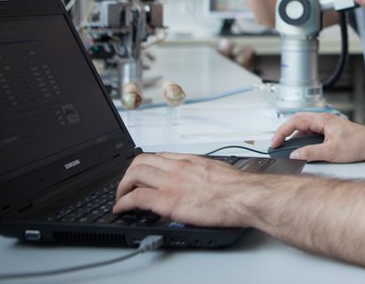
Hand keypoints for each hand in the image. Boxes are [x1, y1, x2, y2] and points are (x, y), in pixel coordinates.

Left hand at [113, 152, 250, 226]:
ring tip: (120, 198)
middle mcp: (177, 167)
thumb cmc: (238, 189)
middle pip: (140, 161)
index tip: (141, 174)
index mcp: (190, 161)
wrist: (244, 196)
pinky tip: (120, 208)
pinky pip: (136, 197)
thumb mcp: (218, 172)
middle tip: (126, 186)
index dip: (144, 165)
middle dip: (128, 174)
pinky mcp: (167, 200)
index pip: (158, 156)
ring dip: (122, 187)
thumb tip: (202, 181)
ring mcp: (170, 182)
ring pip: (133, 175)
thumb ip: (203, 174)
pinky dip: (122, 203)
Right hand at [271, 113, 364, 161]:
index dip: (282, 132)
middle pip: (297, 122)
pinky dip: (304, 141)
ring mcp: (326, 125)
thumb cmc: (358, 144)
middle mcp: (323, 120)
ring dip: (295, 138)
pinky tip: (302, 150)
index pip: (295, 121)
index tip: (275, 142)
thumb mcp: (331, 152)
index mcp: (322, 120)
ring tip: (287, 149)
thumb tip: (295, 154)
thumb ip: (311, 153)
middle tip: (276, 145)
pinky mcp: (329, 131)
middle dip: (285, 133)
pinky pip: (311, 133)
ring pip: (304, 128)